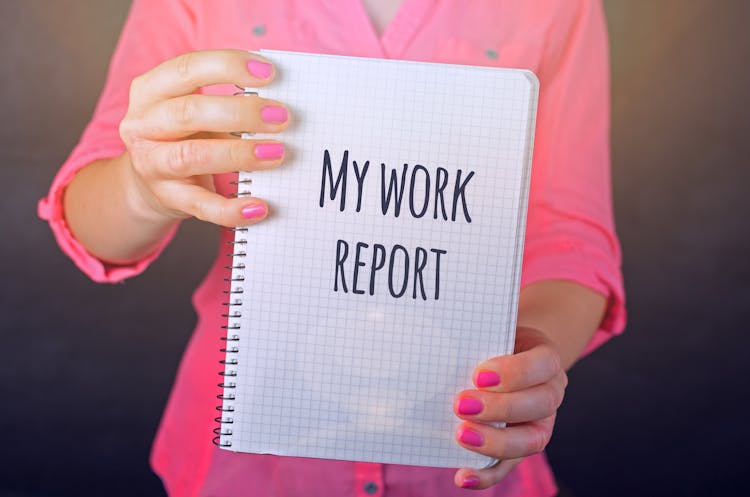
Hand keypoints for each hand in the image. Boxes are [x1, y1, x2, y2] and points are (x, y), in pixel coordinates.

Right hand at [118, 49, 289, 226]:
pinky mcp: (169, 198)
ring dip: (239, 154)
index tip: (269, 73)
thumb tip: (278, 105)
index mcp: (150, 90)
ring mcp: (152, 164)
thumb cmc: (184, 135)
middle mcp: (143, 125)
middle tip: (281, 117)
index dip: (228, 66)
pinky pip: (202, 206)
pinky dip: (232, 209)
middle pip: (189, 112)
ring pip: (192, 156)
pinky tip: (259, 206)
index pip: (187, 69)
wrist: (149, 183)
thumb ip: (227, 101)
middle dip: (240, 112)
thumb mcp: (194, 109)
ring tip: (276, 153)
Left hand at [452, 327, 567, 489]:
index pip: (542, 365)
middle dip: (500, 408)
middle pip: (539, 405)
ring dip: (495, 442)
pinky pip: (508, 466)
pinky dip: (486, 475)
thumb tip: (444, 343)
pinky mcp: (519, 447)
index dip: (514, 372)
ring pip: (530, 440)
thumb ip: (478, 337)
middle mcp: (550, 393)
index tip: (479, 374)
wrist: (507, 355)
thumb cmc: (494, 341)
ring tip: (461, 435)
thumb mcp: (492, 330)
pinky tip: (462, 476)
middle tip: (461, 404)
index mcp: (547, 359)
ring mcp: (539, 423)